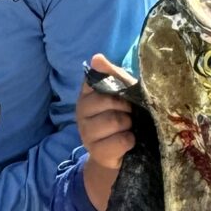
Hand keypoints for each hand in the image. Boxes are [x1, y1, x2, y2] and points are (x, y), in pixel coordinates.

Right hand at [78, 53, 138, 210]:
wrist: (122, 152)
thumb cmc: (124, 116)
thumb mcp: (123, 92)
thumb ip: (112, 74)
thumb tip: (96, 58)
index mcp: (86, 95)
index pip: (97, 81)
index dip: (116, 88)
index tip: (122, 96)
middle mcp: (80, 113)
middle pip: (109, 101)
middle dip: (126, 108)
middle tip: (128, 114)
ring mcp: (86, 134)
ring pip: (115, 121)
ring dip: (129, 125)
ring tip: (128, 128)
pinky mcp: (97, 152)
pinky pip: (121, 140)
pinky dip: (130, 140)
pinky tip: (129, 141)